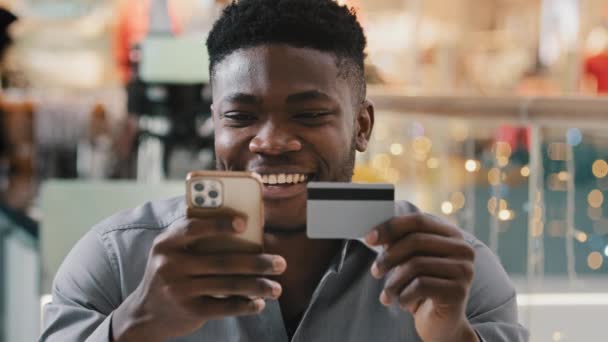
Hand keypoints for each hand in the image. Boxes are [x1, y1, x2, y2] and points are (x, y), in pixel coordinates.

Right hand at [112, 216, 286, 341]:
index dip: (219, 224)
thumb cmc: (170, 271)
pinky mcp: (188, 310)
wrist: (145, 312)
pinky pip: (223, 307)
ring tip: (276, 288)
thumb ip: (197, 238)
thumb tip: (246, 231)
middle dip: (256, 262)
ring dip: (257, 286)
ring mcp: (178, 289)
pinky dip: (244, 305)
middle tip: (280, 263)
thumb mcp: (173, 251)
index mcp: (166, 242)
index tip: (245, 223)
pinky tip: (259, 303)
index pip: (193, 228)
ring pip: (227, 285)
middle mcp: (169, 265)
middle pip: (222, 261)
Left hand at [365, 213, 477, 341]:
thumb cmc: (423, 287)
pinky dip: (404, 295)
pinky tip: (402, 303)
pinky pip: (421, 285)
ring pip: (415, 265)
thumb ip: (399, 243)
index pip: (418, 220)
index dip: (391, 227)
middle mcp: (462, 248)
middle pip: (415, 241)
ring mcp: (463, 269)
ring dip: (394, 282)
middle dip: (388, 257)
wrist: (442, 323)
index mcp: (451, 235)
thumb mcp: (410, 261)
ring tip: (387, 294)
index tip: (369, 238)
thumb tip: (375, 233)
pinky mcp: (459, 290)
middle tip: (375, 271)